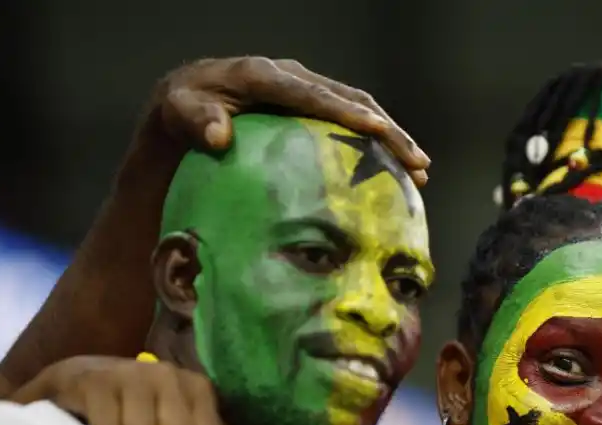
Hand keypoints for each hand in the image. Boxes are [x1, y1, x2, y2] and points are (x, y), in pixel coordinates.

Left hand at [152, 57, 428, 185]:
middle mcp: (292, 77)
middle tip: (417, 162)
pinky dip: (376, 142)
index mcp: (264, 76)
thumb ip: (198, 119)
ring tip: (420, 169)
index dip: (346, 111)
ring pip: (360, 108)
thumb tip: (218, 136)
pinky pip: (350, 120)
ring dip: (393, 138)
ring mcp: (305, 89)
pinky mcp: (311, 105)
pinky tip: (397, 171)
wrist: (188, 102)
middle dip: (389, 130)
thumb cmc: (184, 110)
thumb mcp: (181, 112)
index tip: (377, 129)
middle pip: (350, 100)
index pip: (313, 94)